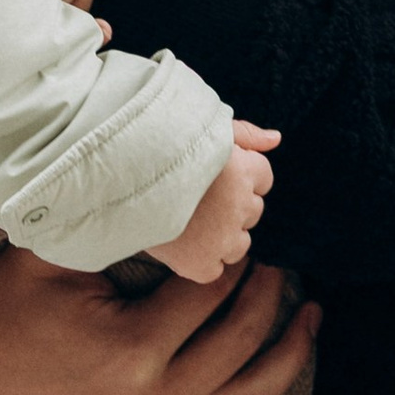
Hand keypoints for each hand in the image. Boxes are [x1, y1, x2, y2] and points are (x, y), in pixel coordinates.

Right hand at [0, 244, 317, 394]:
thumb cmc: (7, 310)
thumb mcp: (47, 253)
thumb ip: (109, 220)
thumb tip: (170, 181)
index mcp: (131, 350)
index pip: (210, 290)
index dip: (233, 253)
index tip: (244, 226)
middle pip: (239, 341)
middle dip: (269, 294)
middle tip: (279, 262)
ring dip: (289, 357)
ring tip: (310, 316)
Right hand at [153, 126, 277, 282]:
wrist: (116, 173)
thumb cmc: (162, 144)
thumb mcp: (205, 126)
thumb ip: (245, 132)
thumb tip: (277, 138)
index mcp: (243, 168)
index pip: (264, 177)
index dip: (240, 172)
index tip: (214, 171)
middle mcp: (237, 205)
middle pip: (253, 210)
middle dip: (232, 203)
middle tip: (197, 193)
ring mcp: (220, 238)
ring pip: (240, 243)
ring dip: (223, 234)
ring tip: (189, 217)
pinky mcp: (199, 264)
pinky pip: (216, 269)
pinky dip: (203, 260)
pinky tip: (183, 240)